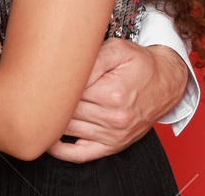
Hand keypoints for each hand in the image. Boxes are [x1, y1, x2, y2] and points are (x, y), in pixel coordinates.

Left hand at [47, 39, 186, 161]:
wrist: (165, 83)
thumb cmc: (140, 65)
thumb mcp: (118, 49)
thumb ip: (92, 58)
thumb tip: (68, 69)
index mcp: (113, 93)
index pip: (69, 90)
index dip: (55, 80)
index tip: (46, 73)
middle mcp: (113, 118)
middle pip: (66, 110)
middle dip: (52, 98)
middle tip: (40, 86)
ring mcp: (112, 135)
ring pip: (68, 129)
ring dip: (52, 119)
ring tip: (41, 105)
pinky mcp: (112, 146)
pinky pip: (79, 155)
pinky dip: (60, 150)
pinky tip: (49, 138)